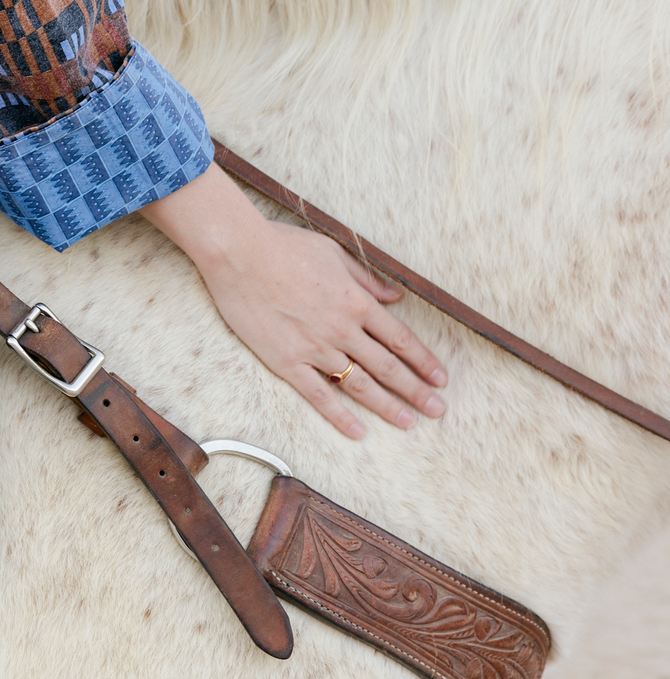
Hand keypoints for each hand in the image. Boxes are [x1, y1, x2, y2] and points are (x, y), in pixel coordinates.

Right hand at [142, 162, 447, 438]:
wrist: (239, 253)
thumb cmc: (284, 246)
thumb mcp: (334, 253)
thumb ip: (366, 279)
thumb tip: (395, 296)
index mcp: (356, 301)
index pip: (400, 339)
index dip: (423, 361)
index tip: (440, 378)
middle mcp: (342, 328)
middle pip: (388, 366)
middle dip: (416, 390)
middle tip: (437, 410)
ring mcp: (316, 348)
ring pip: (360, 385)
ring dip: (388, 406)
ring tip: (408, 422)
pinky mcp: (288, 361)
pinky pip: (319, 396)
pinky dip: (340, 417)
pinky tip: (357, 432)